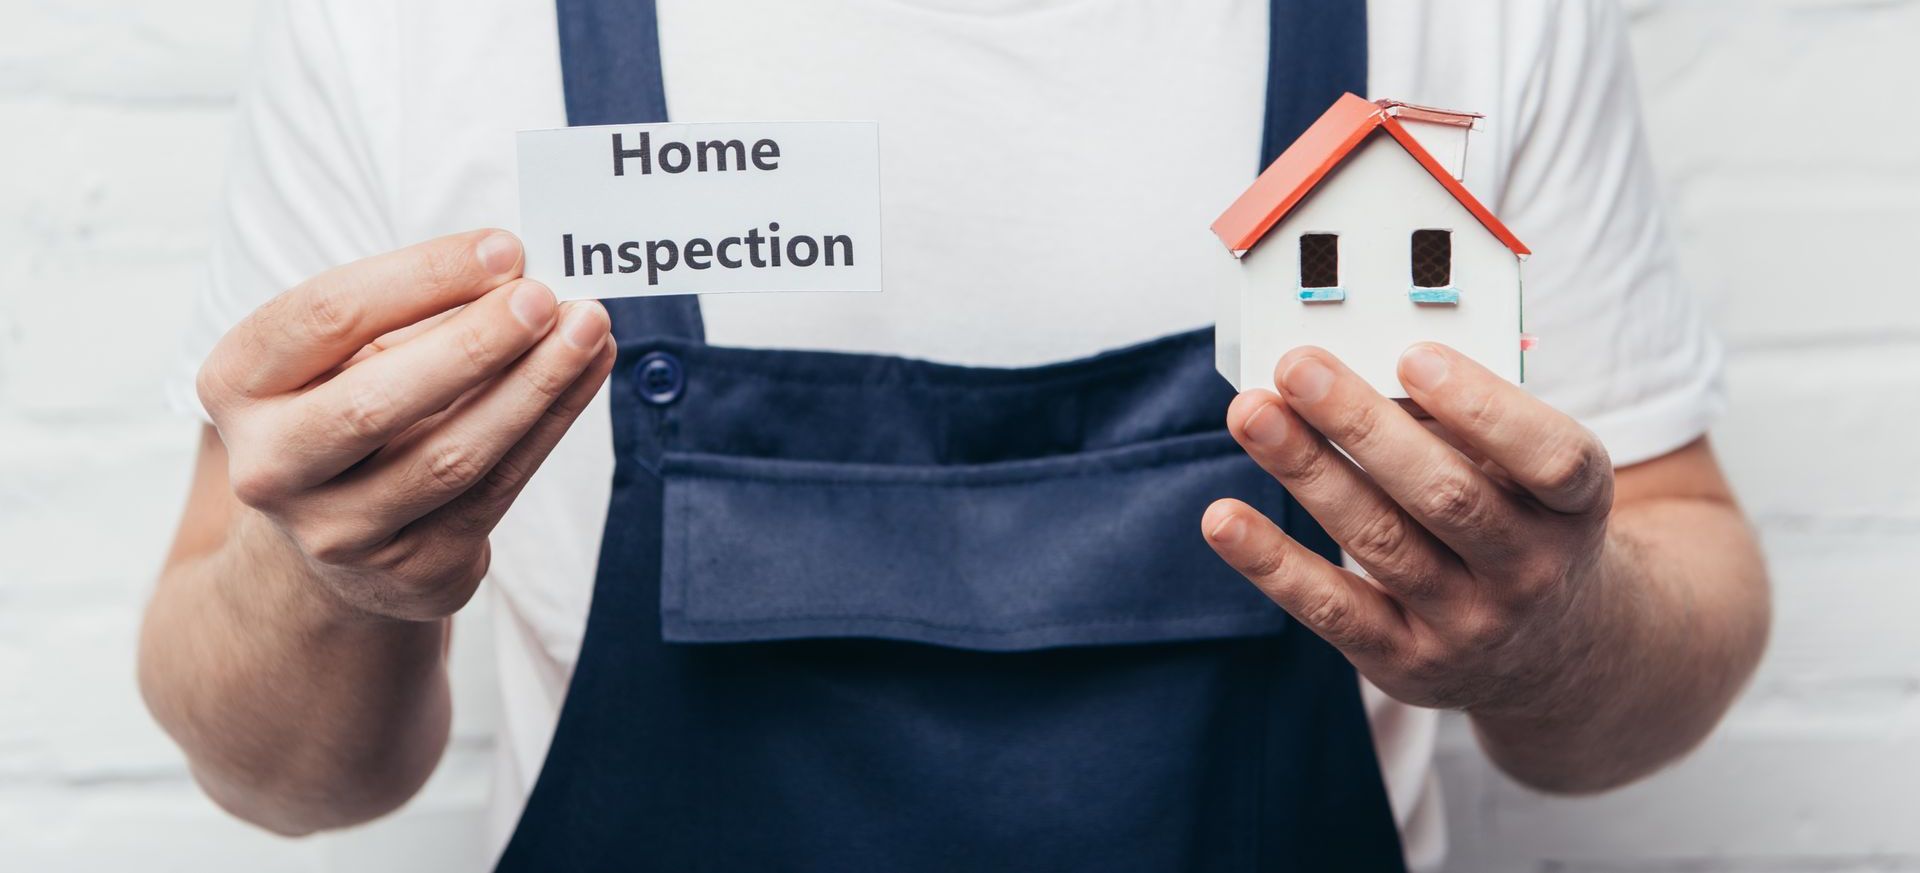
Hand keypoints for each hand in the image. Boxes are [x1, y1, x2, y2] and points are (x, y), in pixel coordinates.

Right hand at [197, 230, 615, 622]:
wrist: (333, 536)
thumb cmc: (347, 406)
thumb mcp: (345, 352)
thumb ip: (415, 309)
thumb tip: (517, 270)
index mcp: (238, 383)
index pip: (326, 317)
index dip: (422, 277)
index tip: (505, 248)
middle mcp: (272, 466)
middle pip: (376, 402)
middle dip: (473, 344)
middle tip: (543, 297)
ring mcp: (338, 530)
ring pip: (451, 456)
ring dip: (532, 386)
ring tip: (588, 328)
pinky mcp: (411, 568)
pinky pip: (497, 488)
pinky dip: (551, 422)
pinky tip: (587, 372)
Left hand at [1203, 344, 1617, 715]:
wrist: (1553, 652)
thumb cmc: (1519, 523)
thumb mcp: (1527, 477)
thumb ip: (1462, 426)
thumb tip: (1354, 367)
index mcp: (1577, 506)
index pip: (1550, 458)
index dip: (1484, 407)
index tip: (1411, 354)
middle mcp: (1533, 571)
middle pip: (1445, 496)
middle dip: (1362, 425)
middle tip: (1297, 367)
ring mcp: (1472, 625)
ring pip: (1380, 542)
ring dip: (1307, 472)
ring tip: (1251, 414)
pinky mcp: (1407, 663)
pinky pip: (1333, 609)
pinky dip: (1272, 562)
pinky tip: (1223, 518)